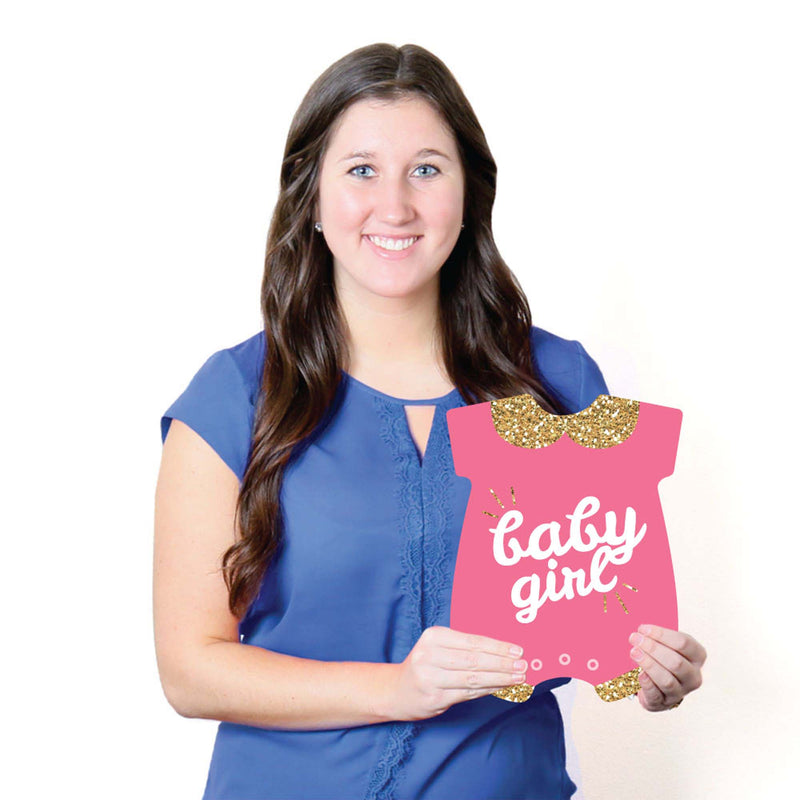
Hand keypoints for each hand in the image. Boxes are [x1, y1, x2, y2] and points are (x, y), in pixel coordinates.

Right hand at [389, 626, 527, 720]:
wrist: (397, 690)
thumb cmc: (426, 665)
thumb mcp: (438, 647)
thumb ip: (465, 647)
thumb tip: (503, 650)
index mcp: (433, 636)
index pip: (472, 641)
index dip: (497, 647)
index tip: (518, 650)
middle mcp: (429, 655)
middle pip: (474, 660)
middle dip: (502, 663)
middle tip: (523, 665)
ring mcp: (430, 678)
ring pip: (473, 678)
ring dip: (500, 678)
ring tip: (519, 677)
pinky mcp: (434, 698)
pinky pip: (468, 693)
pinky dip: (488, 690)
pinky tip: (501, 687)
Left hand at [628, 624, 706, 711]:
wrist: (660, 684)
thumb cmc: (662, 657)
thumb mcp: (666, 644)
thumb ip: (659, 635)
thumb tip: (641, 627)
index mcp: (697, 656)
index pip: (684, 643)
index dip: (662, 634)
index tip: (643, 628)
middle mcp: (693, 676)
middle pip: (676, 662)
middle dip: (653, 648)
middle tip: (634, 638)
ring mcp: (681, 692)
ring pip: (667, 680)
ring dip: (648, 664)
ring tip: (633, 652)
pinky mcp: (664, 702)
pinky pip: (656, 694)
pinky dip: (647, 683)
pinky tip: (639, 674)